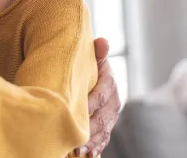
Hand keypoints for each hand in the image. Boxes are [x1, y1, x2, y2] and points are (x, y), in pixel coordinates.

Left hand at [75, 38, 120, 156]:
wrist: (89, 73)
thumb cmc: (87, 64)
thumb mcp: (91, 55)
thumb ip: (96, 51)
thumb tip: (103, 41)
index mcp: (109, 84)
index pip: (101, 95)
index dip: (91, 103)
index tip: (79, 111)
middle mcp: (113, 102)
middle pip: (102, 118)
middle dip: (90, 129)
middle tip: (76, 136)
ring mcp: (109, 117)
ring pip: (103, 131)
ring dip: (92, 141)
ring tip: (79, 150)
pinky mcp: (105, 127)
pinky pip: (102, 139)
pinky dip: (95, 147)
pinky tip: (86, 154)